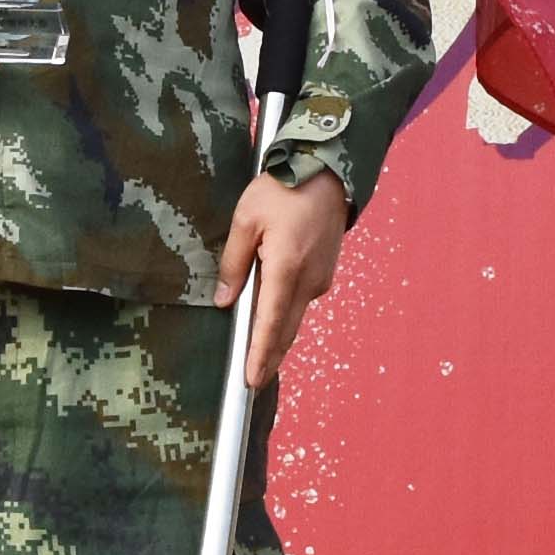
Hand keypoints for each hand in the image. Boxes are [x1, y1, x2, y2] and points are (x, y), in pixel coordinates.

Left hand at [219, 172, 354, 366]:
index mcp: (286, 269)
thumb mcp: (246, 219)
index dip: (259, 356)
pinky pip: (301, 301)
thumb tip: (226, 300)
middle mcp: (308, 281)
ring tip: (258, 355)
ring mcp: (321, 279)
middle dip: (269, 358)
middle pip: (285, 330)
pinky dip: (286, 314)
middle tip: (253, 382)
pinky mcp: (325, 273)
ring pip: (294, 317)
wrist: (328, 172)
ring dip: (277, 336)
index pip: (270, 325)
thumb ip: (234, 263)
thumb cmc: (284, 189)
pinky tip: (272, 316)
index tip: (250, 381)